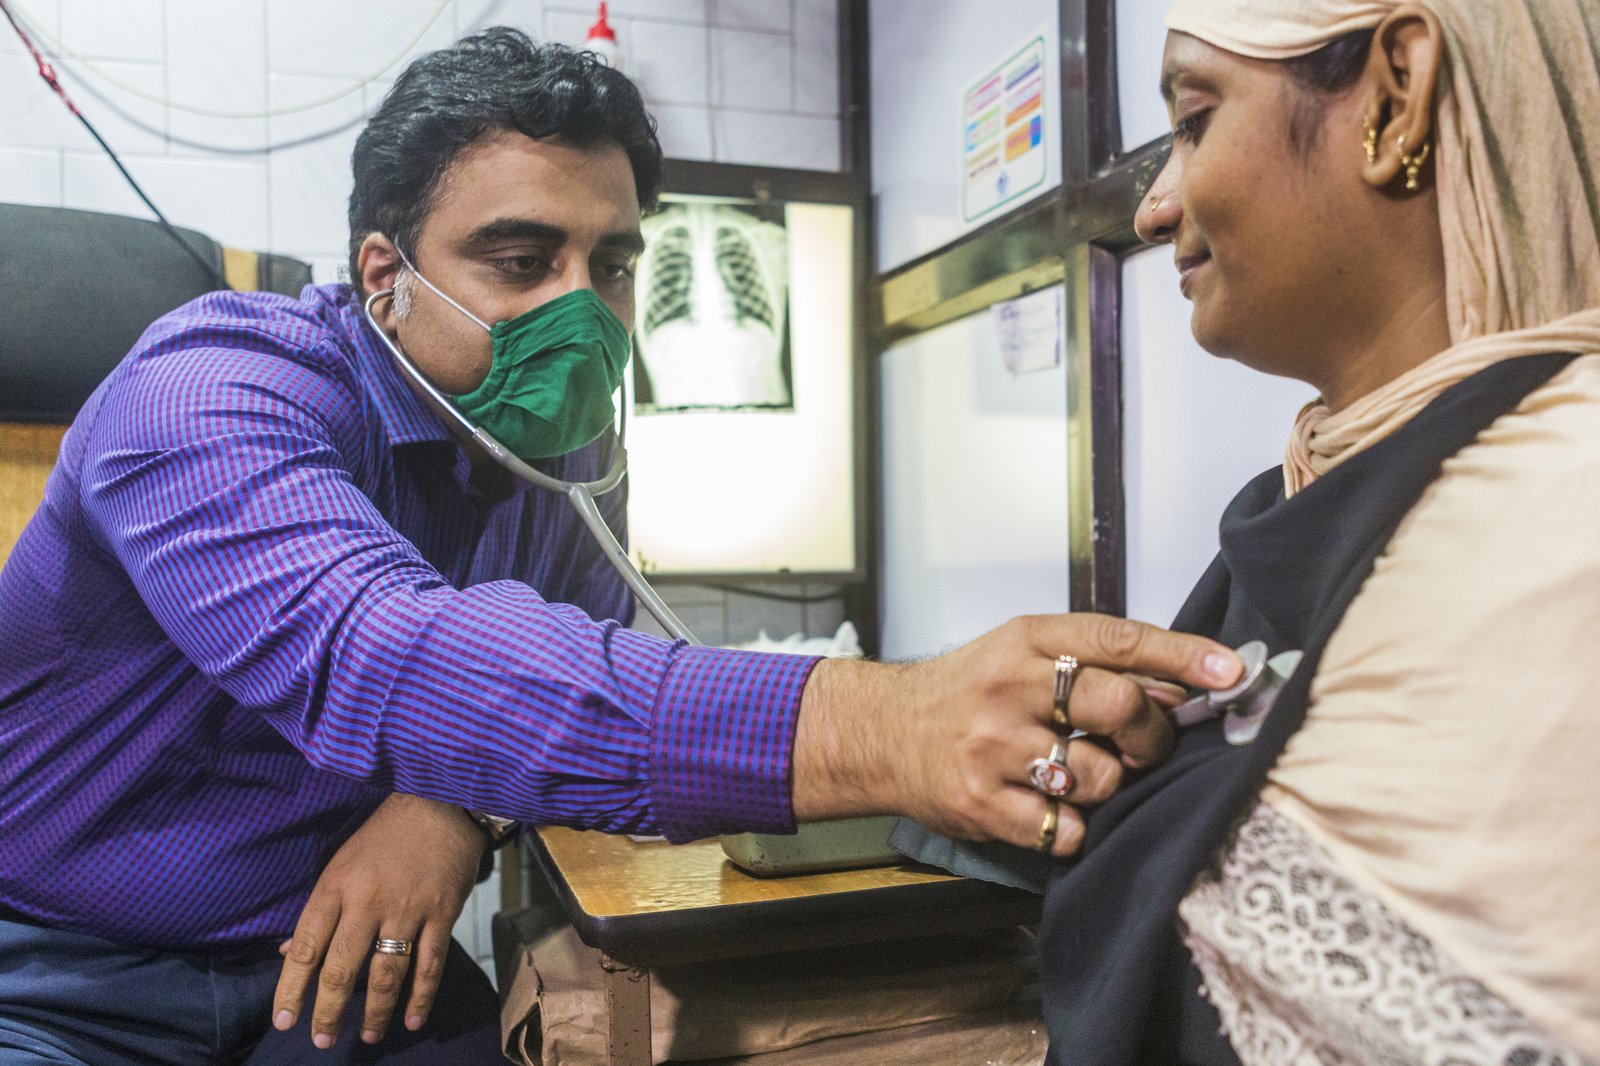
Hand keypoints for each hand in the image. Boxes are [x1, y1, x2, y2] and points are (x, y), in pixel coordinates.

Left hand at [271, 793, 487, 1047]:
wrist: (441, 805)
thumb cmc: (384, 835)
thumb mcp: (340, 863)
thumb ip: (319, 909)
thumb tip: (290, 952)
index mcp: (336, 887)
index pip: (307, 947)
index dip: (291, 988)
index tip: (283, 1021)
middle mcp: (368, 902)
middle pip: (341, 968)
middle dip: (328, 1010)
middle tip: (320, 1039)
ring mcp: (406, 910)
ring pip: (385, 973)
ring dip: (374, 1011)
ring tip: (367, 1036)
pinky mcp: (441, 913)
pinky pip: (430, 964)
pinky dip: (421, 997)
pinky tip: (412, 1020)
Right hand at [792, 614, 1240, 857]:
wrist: (882, 732)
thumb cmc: (968, 692)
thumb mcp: (1022, 654)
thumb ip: (1094, 662)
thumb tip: (1184, 685)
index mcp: (1026, 642)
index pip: (1119, 639)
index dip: (1183, 655)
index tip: (1231, 670)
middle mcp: (1010, 688)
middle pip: (1120, 707)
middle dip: (1151, 734)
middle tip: (1145, 746)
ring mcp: (994, 747)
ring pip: (1099, 777)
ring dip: (1108, 786)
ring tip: (1080, 777)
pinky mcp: (982, 803)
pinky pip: (1065, 829)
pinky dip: (1074, 827)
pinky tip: (1053, 809)